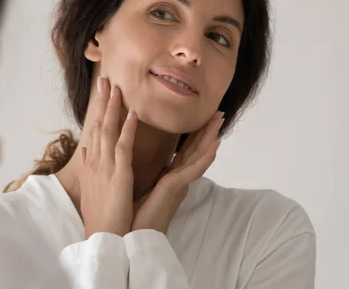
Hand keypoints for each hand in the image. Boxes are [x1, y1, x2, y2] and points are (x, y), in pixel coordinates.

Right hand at [78, 77, 136, 238]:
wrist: (102, 236)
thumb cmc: (99, 214)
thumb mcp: (90, 186)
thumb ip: (88, 165)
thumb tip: (83, 148)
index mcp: (91, 164)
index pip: (94, 130)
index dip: (98, 110)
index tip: (101, 93)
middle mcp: (95, 161)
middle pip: (98, 125)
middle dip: (102, 101)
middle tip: (105, 79)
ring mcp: (105, 167)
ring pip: (108, 130)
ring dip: (113, 107)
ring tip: (117, 87)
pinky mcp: (118, 175)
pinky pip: (123, 147)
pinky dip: (127, 129)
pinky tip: (133, 113)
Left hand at [131, 111, 223, 233]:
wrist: (129, 236)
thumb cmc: (132, 214)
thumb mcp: (135, 184)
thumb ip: (138, 170)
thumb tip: (131, 156)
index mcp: (168, 176)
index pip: (184, 151)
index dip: (194, 134)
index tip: (202, 118)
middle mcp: (177, 178)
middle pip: (195, 150)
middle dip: (206, 131)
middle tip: (218, 113)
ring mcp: (178, 183)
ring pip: (198, 156)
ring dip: (210, 138)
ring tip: (220, 121)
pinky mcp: (175, 189)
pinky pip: (193, 171)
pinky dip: (205, 158)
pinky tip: (215, 145)